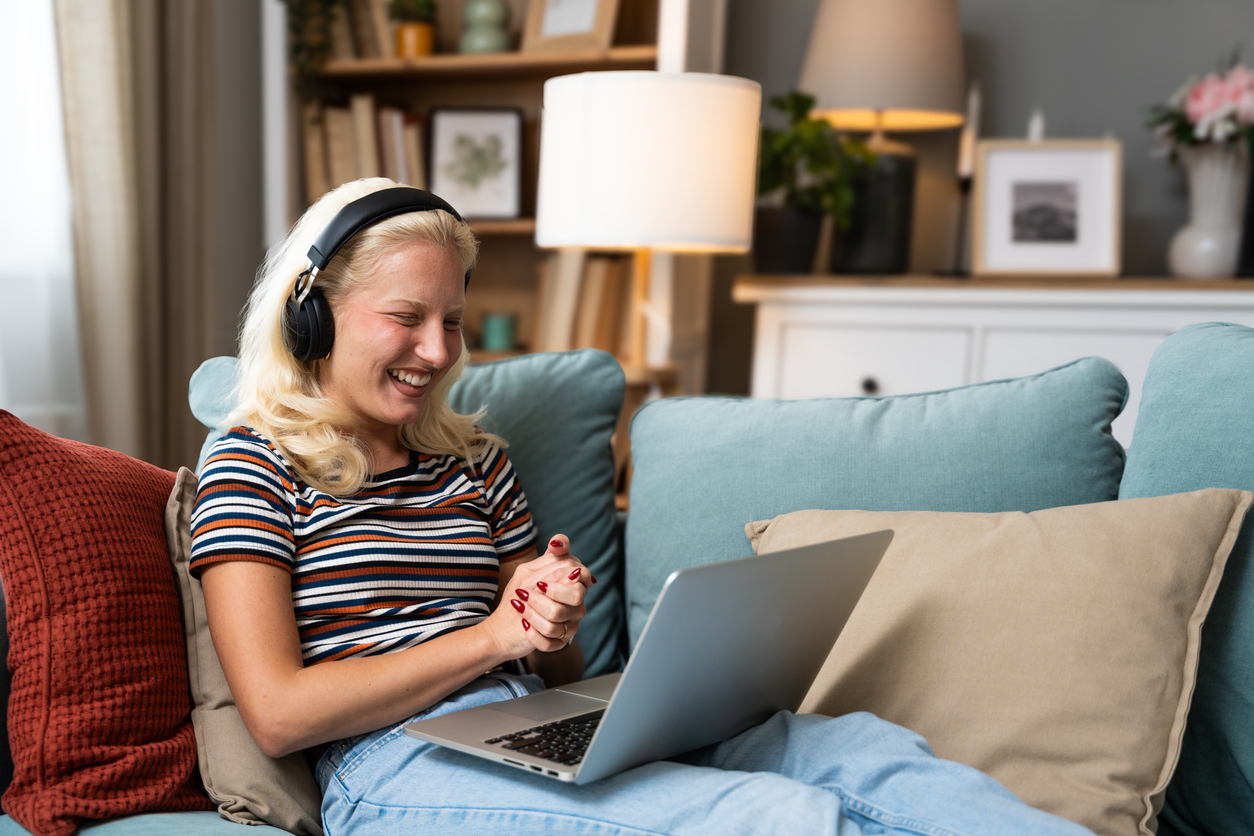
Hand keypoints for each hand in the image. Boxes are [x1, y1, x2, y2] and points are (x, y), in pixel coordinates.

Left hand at [481, 535, 593, 658]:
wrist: (502, 626)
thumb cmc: (519, 595)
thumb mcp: (529, 571)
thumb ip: (549, 556)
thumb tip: (557, 541)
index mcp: (572, 583)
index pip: (581, 574)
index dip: (562, 577)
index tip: (539, 582)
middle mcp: (576, 604)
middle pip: (577, 595)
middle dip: (546, 595)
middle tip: (525, 594)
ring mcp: (570, 624)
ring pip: (558, 620)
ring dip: (533, 614)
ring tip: (521, 609)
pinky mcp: (559, 643)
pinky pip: (551, 642)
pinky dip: (534, 635)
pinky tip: (525, 627)